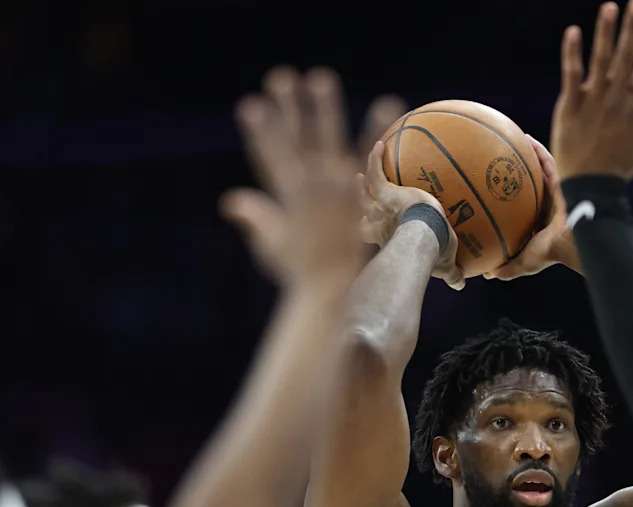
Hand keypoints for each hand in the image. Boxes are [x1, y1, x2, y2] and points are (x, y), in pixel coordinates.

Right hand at [220, 66, 406, 286]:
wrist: (325, 288)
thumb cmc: (299, 273)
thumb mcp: (270, 246)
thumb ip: (256, 219)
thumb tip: (230, 200)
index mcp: (283, 196)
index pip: (267, 156)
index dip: (259, 132)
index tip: (251, 106)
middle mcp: (304, 187)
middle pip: (292, 139)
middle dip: (285, 108)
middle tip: (281, 77)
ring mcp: (328, 188)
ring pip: (324, 138)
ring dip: (321, 108)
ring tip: (320, 79)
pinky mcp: (353, 192)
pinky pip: (367, 157)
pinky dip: (373, 131)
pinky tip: (386, 106)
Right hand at [359, 140, 463, 290]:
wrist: (423, 237)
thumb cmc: (434, 254)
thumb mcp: (445, 264)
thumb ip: (451, 273)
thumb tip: (461, 285)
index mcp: (390, 240)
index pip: (374, 237)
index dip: (368, 232)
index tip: (365, 228)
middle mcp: (379, 224)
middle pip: (362, 216)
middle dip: (359, 210)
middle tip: (359, 203)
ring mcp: (381, 208)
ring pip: (364, 193)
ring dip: (361, 184)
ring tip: (360, 174)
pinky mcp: (386, 192)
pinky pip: (377, 172)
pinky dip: (375, 159)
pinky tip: (379, 145)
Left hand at [482, 135, 577, 280]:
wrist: (574, 241)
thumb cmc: (551, 253)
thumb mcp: (524, 263)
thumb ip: (507, 268)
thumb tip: (487, 273)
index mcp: (540, 222)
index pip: (523, 207)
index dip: (510, 198)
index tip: (493, 187)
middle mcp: (547, 204)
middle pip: (529, 185)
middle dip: (515, 173)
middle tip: (498, 160)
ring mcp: (556, 191)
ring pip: (538, 170)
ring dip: (526, 155)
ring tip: (511, 139)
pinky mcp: (564, 180)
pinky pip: (549, 161)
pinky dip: (538, 150)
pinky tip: (525, 138)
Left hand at [551, 0, 632, 181]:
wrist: (589, 187)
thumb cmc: (620, 168)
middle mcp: (615, 99)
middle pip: (626, 57)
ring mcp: (591, 102)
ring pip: (600, 60)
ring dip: (605, 32)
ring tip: (610, 7)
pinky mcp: (569, 107)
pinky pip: (571, 75)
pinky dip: (572, 54)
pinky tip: (573, 32)